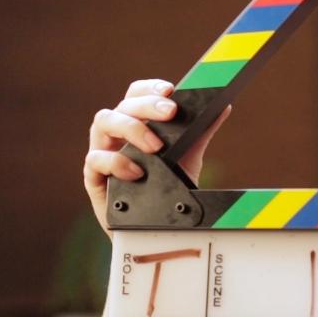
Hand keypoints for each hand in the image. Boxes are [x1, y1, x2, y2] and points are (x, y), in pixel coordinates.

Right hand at [83, 79, 231, 234]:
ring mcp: (102, 152)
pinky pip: (95, 160)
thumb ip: (201, 133)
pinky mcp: (94, 177)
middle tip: (171, 113)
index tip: (170, 89)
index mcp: (135, 122)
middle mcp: (116, 133)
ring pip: (102, 122)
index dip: (150, 88)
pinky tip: (136, 171)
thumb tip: (223, 106)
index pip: (136, 95)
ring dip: (130, 128)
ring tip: (155, 146)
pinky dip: (116, 161)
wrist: (155, 227)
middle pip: (123, 106)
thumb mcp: (187, 157)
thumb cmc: (165, 186)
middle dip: (147, 106)